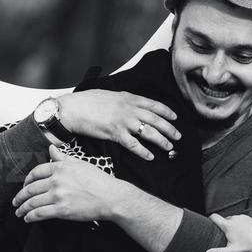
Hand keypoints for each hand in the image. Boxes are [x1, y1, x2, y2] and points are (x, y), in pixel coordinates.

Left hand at [13, 146, 116, 222]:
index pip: (36, 172)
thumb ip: (63, 158)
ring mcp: (58, 195)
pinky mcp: (61, 210)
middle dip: (20, 196)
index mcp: (60, 168)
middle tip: (15, 202)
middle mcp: (57, 181)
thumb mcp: (80, 164)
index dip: (27, 180)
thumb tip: (51, 148)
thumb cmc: (99, 181)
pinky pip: (40, 213)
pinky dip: (30, 217)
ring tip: (19, 212)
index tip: (24, 186)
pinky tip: (27, 219)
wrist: (111, 197)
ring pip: (33, 202)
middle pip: (31, 189)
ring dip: (23, 208)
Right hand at [57, 90, 180, 160]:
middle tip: (178, 137)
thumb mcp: (110, 94)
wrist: (73, 109)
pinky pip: (134, 145)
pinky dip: (144, 152)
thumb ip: (124, 99)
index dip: (167, 112)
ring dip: (161, 141)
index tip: (175, 118)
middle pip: (156, 120)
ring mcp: (123, 122)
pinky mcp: (115, 134)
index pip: (154, 104)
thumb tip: (133, 102)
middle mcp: (129, 109)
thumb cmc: (88, 101)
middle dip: (169, 129)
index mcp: (129, 98)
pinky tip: (150, 157)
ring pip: (149, 132)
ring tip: (169, 148)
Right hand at [205, 214, 251, 251]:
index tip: (209, 223)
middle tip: (227, 236)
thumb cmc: (246, 248)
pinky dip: (241, 224)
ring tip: (237, 235)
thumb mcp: (231, 251)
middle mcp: (234, 218)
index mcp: (228, 225)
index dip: (210, 219)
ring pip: (233, 219)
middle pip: (224, 219)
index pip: (214, 217)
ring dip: (233, 225)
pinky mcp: (249, 218)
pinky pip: (242, 219)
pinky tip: (244, 232)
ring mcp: (242, 217)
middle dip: (224, 226)